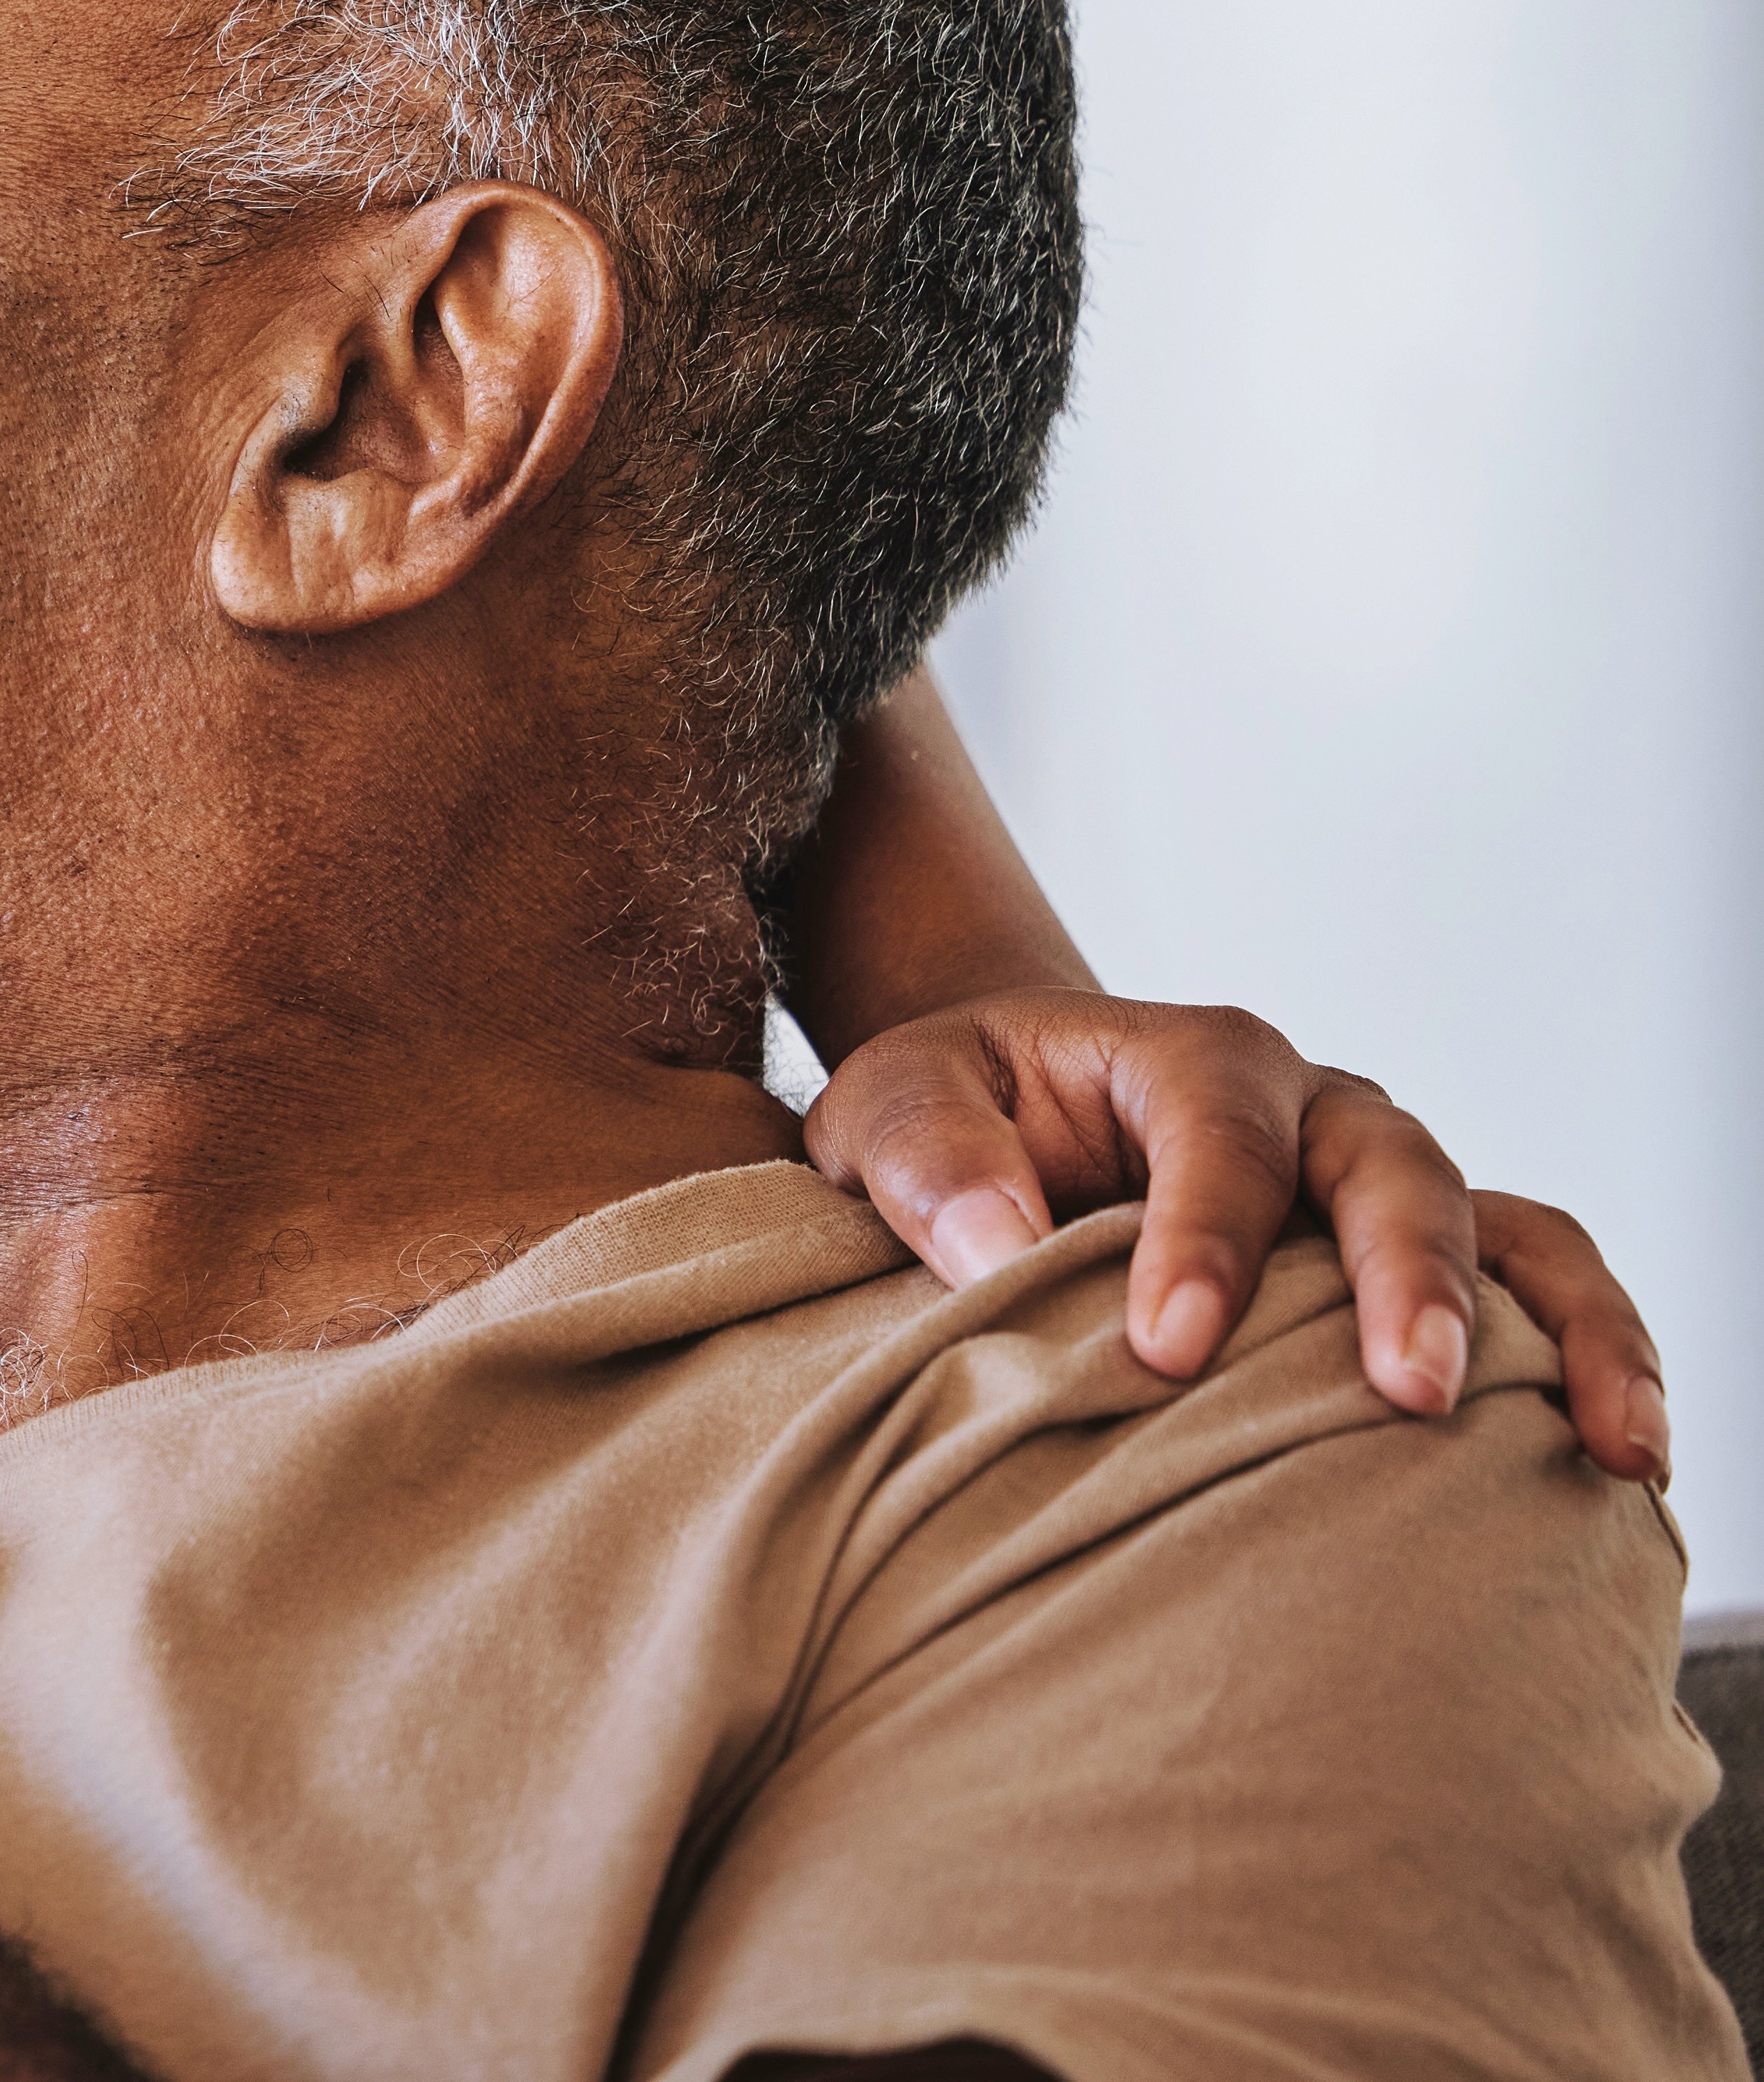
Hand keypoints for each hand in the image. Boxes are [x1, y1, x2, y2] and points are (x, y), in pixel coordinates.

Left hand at [801, 990, 1666, 1479]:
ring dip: (1561, 1328)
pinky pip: (1536, 1288)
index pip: (1218, 1133)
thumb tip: (990, 1246)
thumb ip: (922, 1158)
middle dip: (1406, 1279)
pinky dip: (1592, 1356)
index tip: (1168, 1348)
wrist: (1006, 1127)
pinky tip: (1627, 1458)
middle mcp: (1312, 1110)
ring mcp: (1382, 1185)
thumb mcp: (889, 1107)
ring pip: (1504, 1227)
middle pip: (1390, 1171)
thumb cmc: (951, 1122)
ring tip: (1607, 1442)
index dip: (1202, 1238)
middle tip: (1406, 1393)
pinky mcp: (1418, 1264)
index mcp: (1187, 1057)